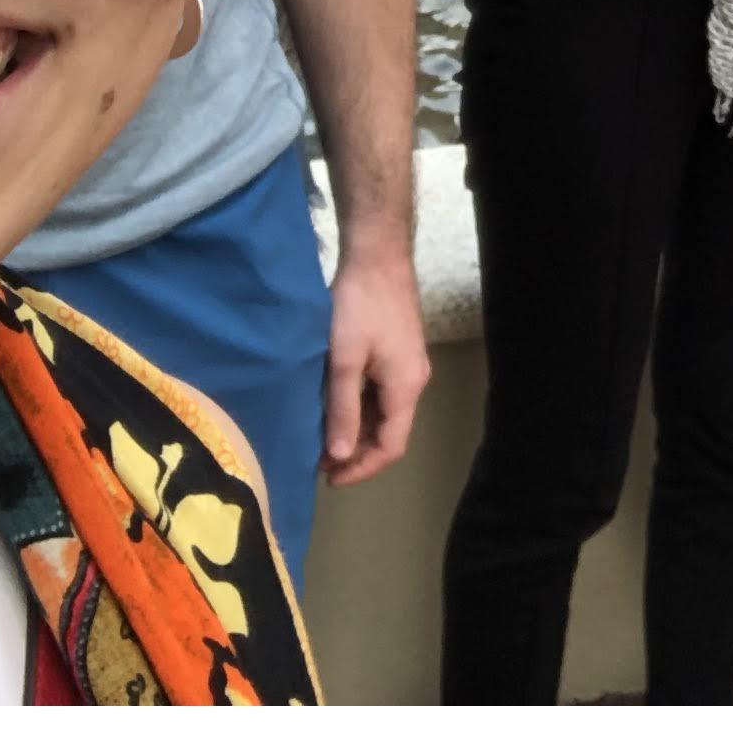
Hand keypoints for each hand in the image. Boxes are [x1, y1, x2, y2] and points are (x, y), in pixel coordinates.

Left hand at [320, 242, 431, 486]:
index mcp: (405, 387)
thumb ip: (342, 408)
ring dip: (356, 429)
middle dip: (356, 451)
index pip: (391, 446)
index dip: (362, 468)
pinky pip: (381, 392)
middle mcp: (413, 380)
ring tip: (321, 437)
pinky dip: (359, 407)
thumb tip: (340, 454)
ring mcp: (408, 364)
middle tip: (318, 461)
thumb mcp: (344, 359)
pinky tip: (334, 405)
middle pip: (390, 431)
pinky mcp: (398, 349)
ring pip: (385, 412)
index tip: (329, 478)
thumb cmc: (359, 306)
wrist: (377, 254)